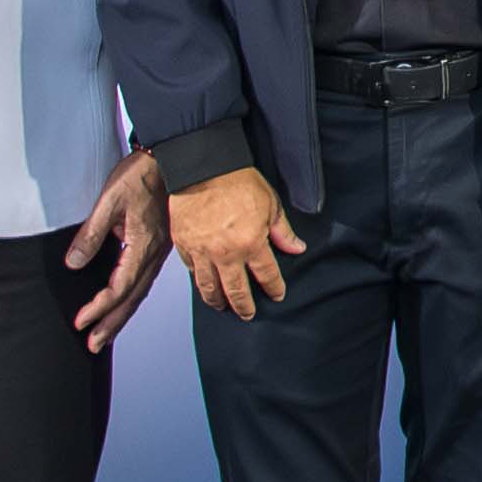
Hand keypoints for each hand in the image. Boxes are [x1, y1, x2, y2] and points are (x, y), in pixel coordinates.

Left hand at [63, 153, 169, 346]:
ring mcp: (160, 251)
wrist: (173, 158)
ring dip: (122, 316)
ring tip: (105, 334)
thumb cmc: (141, 174)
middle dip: (111, 324)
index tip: (80, 322)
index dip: (98, 308)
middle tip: (94, 345)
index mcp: (143, 245)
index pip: (118, 288)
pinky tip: (125, 303)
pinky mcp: (160, 245)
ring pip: (140, 292)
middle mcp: (154, 254)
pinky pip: (145, 281)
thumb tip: (75, 264)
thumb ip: (91, 233)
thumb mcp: (109, 200)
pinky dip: (132, 299)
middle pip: (132, 299)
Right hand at [167, 164, 302, 320]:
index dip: (274, 288)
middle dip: (244, 307)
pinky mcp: (184, 245)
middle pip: (236, 291)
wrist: (203, 167)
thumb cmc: (239, 181)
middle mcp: (226, 254)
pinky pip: (192, 271)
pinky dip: (199, 280)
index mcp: (251, 243)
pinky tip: (204, 284)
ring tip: (223, 306)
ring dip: (218, 301)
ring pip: (209, 288)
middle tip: (247, 314)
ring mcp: (202, 251)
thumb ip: (283, 231)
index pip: (267, 276)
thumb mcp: (270, 204)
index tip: (277, 295)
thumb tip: (297, 249)